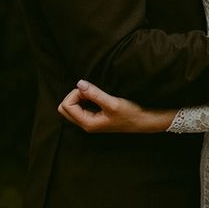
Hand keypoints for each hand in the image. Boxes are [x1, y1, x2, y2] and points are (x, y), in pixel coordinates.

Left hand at [57, 80, 176, 133]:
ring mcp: (89, 120)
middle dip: (74, 95)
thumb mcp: (113, 103)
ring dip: (79, 96)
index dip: (75, 94)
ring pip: (71, 108)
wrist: (143, 121)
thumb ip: (95, 94)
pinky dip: (83, 98)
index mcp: (88, 123)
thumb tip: (79, 83)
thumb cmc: (130, 113)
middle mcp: (86, 124)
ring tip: (93, 92)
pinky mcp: (94, 116)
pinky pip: (79, 107)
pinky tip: (95, 95)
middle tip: (89, 90)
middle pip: (65, 108)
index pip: (66, 106)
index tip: (89, 89)